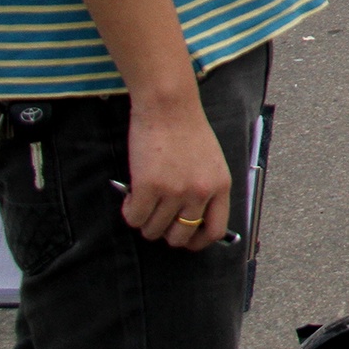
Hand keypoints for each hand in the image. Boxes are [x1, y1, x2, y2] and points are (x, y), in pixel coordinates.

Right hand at [122, 97, 230, 250]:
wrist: (169, 107)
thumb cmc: (187, 131)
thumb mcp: (210, 162)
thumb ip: (205, 190)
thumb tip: (190, 221)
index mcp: (220, 186)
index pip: (214, 231)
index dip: (197, 242)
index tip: (185, 240)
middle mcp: (200, 193)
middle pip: (180, 236)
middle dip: (165, 232)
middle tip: (156, 218)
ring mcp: (174, 191)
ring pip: (153, 230)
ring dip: (144, 221)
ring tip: (143, 201)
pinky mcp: (148, 187)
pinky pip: (134, 218)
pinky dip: (129, 212)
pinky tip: (130, 197)